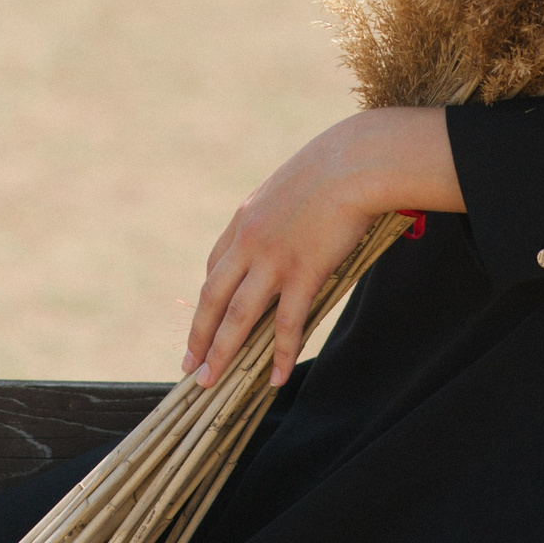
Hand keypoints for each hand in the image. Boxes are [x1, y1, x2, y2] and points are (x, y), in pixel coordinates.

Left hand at [181, 108, 460, 388]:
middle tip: (188, 366)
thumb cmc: (333, 167)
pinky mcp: (303, 272)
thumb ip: (279, 212)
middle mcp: (249, 242)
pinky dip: (280, 353)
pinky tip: (276, 378)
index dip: (209, 299)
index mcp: (244, 219)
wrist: (355, 162)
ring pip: (238, 316)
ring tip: (209, 381)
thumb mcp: (290, 186)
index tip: (205, 321)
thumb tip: (290, 224)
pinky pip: (287, 323)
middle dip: (199, 335)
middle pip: (213, 297)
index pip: (215, 267)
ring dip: (221, 352)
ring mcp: (273, 259)